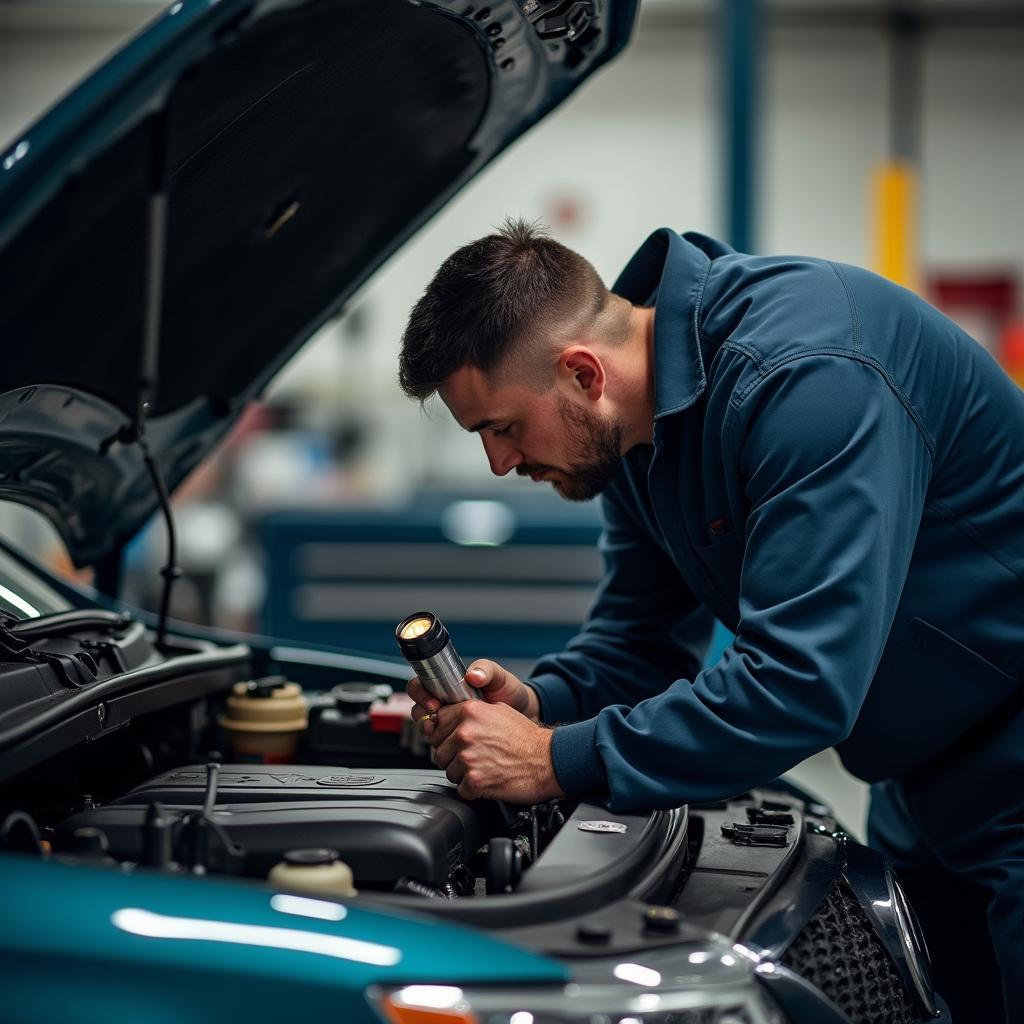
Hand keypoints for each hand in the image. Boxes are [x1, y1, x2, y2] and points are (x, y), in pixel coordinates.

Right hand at [407, 659, 539, 736]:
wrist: (524, 715)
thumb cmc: (510, 692)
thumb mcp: (499, 677)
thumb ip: (485, 670)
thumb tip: (471, 675)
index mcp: (448, 686)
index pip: (420, 687)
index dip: (421, 695)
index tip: (433, 704)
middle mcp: (445, 706)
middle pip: (419, 712)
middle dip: (423, 719)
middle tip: (434, 725)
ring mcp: (450, 725)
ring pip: (427, 731)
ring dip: (432, 736)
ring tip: (446, 737)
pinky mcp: (457, 742)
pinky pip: (442, 747)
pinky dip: (445, 749)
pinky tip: (456, 750)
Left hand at [428, 700, 564, 802]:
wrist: (547, 760)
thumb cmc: (526, 737)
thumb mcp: (498, 710)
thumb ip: (471, 711)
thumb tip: (450, 716)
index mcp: (469, 712)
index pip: (437, 724)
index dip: (447, 734)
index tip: (457, 740)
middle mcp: (465, 733)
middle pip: (439, 750)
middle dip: (453, 756)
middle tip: (475, 756)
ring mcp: (468, 757)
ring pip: (448, 771)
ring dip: (462, 773)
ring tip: (484, 767)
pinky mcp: (474, 781)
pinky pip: (460, 789)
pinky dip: (472, 789)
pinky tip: (487, 779)